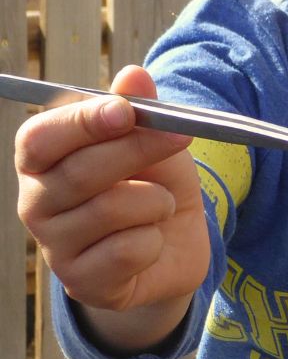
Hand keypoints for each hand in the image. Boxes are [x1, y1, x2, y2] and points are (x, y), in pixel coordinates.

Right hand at [15, 65, 208, 351]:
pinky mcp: (83, 283)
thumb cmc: (154, 181)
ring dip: (155, 201)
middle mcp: (36, 203)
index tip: (125, 112)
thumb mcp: (155, 140)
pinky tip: (152, 240)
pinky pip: (127, 252)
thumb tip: (134, 75)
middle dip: (137, 151)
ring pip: (109, 211)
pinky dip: (154, 240)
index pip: (39, 139)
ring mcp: (55, 247)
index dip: (80, 123)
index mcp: (43, 160)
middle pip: (79, 173)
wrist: (175, 243)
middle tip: (180, 138)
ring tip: (161, 204)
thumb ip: (141, 110)